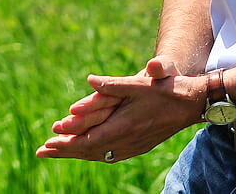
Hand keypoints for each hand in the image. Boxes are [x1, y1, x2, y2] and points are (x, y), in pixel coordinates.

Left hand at [36, 57, 202, 162]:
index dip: (65, 144)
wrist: (193, 103)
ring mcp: (134, 146)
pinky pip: (111, 154)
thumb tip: (89, 80)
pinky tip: (89, 152)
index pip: (86, 142)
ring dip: (77, 154)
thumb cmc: (167, 90)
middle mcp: (126, 141)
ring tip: (59, 153)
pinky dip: (95, 154)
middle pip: (89, 151)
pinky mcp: (140, 146)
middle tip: (42, 152)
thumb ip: (113, 85)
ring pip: (100, 154)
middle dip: (64, 152)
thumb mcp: (139, 83)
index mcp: (123, 127)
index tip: (47, 143)